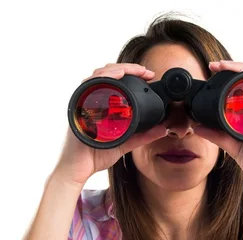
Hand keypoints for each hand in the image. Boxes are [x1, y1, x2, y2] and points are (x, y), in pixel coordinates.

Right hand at [53, 63, 168, 186]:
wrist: (78, 168)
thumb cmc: (96, 155)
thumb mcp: (125, 143)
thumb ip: (142, 136)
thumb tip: (163, 129)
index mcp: (102, 105)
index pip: (116, 81)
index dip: (132, 74)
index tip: (149, 76)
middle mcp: (92, 100)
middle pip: (108, 73)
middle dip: (129, 68)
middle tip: (146, 72)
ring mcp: (84, 101)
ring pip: (99, 74)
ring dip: (118, 69)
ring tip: (135, 70)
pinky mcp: (79, 105)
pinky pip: (89, 84)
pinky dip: (104, 77)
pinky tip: (117, 75)